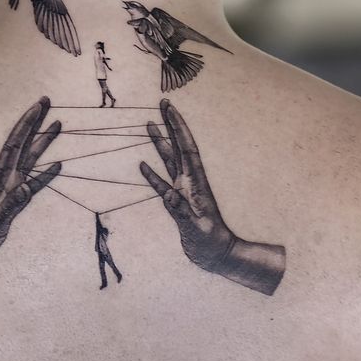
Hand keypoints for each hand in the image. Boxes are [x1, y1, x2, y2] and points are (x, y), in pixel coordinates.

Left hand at [0, 97, 60, 273]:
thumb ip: (10, 204)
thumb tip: (26, 186)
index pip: (15, 144)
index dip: (26, 124)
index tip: (38, 106)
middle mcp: (7, 176)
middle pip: (24, 142)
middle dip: (35, 121)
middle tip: (46, 101)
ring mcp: (12, 186)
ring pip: (31, 158)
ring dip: (43, 141)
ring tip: (56, 125)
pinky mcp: (17, 199)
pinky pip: (35, 182)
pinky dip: (46, 174)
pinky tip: (56, 165)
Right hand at [140, 99, 285, 294]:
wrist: (216, 256)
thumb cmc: (211, 242)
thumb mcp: (197, 227)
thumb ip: (181, 210)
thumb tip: (168, 193)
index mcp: (196, 181)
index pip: (186, 147)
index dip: (178, 126)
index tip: (169, 108)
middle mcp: (189, 180)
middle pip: (178, 146)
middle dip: (170, 124)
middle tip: (162, 103)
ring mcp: (182, 190)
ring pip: (169, 160)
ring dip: (160, 142)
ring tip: (149, 125)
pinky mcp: (176, 203)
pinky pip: (161, 183)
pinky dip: (152, 174)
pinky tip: (143, 165)